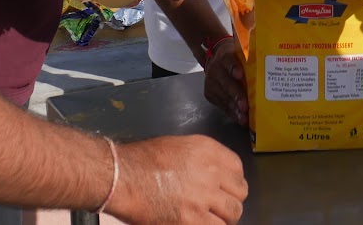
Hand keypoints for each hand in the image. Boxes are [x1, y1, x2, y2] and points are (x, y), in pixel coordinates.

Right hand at [110, 135, 246, 223]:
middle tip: (219, 206)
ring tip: (211, 218)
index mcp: (207, 150)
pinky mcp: (192, 220)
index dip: (232, 181)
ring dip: (224, 217)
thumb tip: (213, 176)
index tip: (226, 188)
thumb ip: (201, 159)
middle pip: (240, 192)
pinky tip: (199, 223)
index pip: (237, 168)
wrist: (122, 177)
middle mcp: (210, 172)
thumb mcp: (178, 146)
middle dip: (230, 200)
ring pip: (233, 213)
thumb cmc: (140, 161)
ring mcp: (203, 197)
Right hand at [203, 37, 247, 125]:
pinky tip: (239, 119)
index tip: (240, 75)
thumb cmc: (237, 58)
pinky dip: (231, 113)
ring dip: (234, 108)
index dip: (234, 67)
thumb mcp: (242, 53)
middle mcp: (215, 69)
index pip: (228, 60)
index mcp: (225, 55)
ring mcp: (211, 82)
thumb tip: (272, 65)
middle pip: (226, 82)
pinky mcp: (209, 94)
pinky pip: (221, 105)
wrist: (217, 60)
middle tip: (244, 106)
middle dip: (236, 95)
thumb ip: (252, 58)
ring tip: (244, 118)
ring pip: (223, 97)